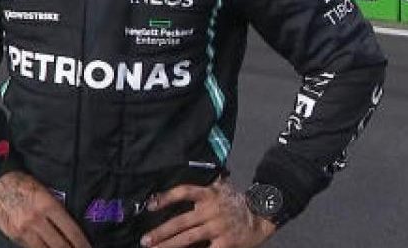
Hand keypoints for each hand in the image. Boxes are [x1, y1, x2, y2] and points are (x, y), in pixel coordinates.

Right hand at [0, 171, 89, 247]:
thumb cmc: (24, 184)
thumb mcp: (45, 191)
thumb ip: (57, 209)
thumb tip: (70, 228)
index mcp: (48, 205)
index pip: (70, 230)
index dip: (81, 243)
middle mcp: (36, 219)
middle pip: (60, 244)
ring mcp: (24, 229)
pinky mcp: (13, 235)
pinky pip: (31, 247)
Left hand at [141, 177, 277, 247]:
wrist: (262, 216)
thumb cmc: (237, 202)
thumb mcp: (223, 185)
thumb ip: (207, 181)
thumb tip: (189, 167)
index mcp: (209, 194)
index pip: (184, 192)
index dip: (166, 197)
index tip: (150, 205)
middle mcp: (211, 210)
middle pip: (180, 222)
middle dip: (161, 232)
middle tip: (145, 240)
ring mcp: (218, 227)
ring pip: (188, 238)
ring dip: (169, 245)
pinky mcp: (225, 243)